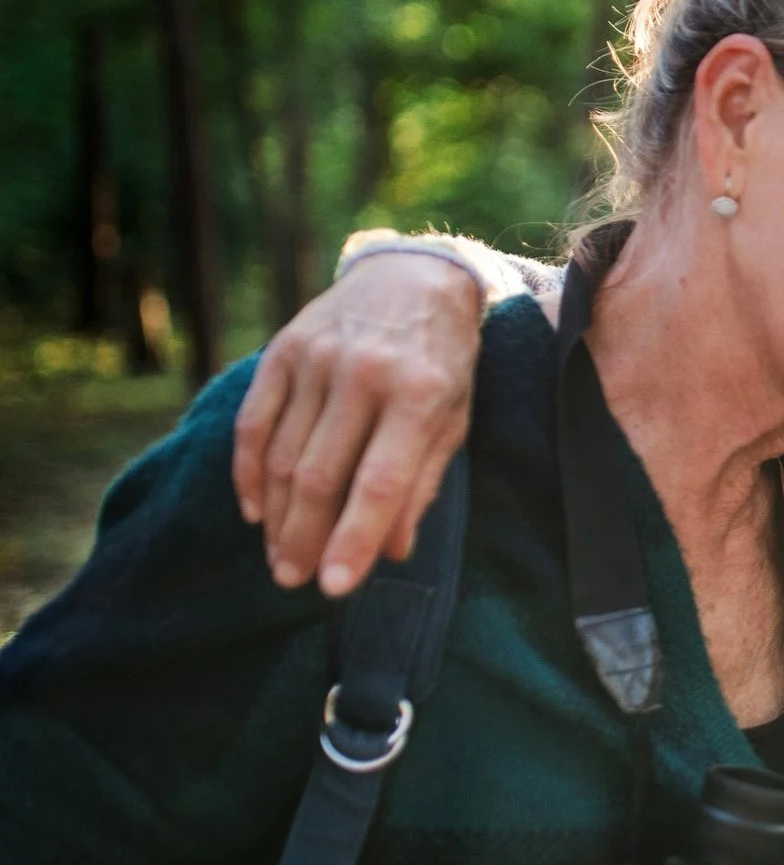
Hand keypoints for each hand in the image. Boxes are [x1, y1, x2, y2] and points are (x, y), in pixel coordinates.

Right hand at [233, 251, 484, 595]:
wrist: (413, 277)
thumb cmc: (444, 362)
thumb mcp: (455, 418)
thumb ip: (423, 483)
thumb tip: (393, 551)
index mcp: (421, 395)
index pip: (380, 483)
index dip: (354, 539)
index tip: (334, 587)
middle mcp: (365, 375)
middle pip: (320, 475)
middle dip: (304, 537)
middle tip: (293, 581)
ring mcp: (318, 359)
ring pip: (280, 455)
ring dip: (275, 516)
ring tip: (277, 558)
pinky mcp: (283, 351)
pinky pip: (253, 422)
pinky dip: (246, 472)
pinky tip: (253, 511)